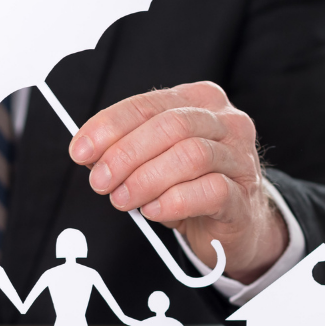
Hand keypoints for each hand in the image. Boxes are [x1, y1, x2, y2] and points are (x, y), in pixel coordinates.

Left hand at [69, 81, 286, 281]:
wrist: (231, 225)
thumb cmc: (187, 185)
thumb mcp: (152, 160)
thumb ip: (123, 150)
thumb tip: (87, 152)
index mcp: (197, 100)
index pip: (147, 104)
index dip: (109, 127)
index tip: (80, 150)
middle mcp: (225, 121)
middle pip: (171, 126)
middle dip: (126, 154)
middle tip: (100, 182)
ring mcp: (240, 157)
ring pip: (192, 155)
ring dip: (146, 179)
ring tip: (123, 199)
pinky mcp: (245, 194)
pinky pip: (211, 190)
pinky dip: (174, 201)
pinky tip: (153, 210)